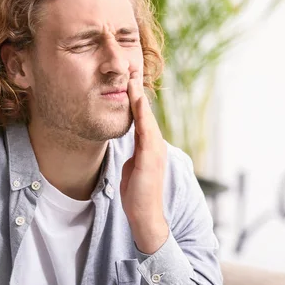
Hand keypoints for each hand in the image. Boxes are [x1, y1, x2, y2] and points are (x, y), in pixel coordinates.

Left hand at [120, 71, 168, 253]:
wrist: (145, 215)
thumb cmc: (137, 194)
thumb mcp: (133, 167)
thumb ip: (134, 153)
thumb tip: (130, 146)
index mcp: (149, 146)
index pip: (142, 118)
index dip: (136, 99)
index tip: (129, 79)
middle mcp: (155, 145)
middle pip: (145, 112)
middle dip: (138, 91)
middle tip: (132, 69)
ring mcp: (155, 151)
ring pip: (146, 118)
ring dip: (140, 98)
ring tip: (133, 78)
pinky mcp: (151, 158)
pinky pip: (146, 131)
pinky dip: (142, 115)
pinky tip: (137, 101)